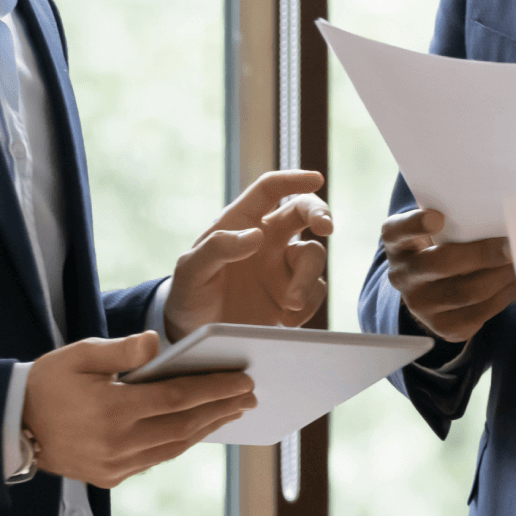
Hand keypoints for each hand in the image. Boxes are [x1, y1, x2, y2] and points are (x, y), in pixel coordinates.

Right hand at [21, 331, 255, 487]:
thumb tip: (156, 343)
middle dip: (221, 409)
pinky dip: (180, 443)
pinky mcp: (109, 477)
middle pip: (184, 425)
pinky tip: (196, 429)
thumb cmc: (49, 381)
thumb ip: (121, 349)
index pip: (178, 398)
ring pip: (174, 447)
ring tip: (232, 411)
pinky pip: (155, 459)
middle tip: (250, 395)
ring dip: (206, 428)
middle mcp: (118, 444)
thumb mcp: (80, 353)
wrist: (12, 426)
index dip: (215, 389)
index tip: (243, 380)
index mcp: (113, 410)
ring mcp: (114, 466)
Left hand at [163, 169, 331, 340]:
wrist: (195, 337)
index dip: (293, 179)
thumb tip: (256, 235)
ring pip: (313, 255)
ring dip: (307, 277)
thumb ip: (217, 248)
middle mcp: (267, 240)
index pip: (269, 189)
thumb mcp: (190, 271)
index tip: (315, 180)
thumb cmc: (189, 294)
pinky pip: (315, 291)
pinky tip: (287, 320)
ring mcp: (282, 268)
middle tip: (326, 227)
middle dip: (319, 213)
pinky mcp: (292, 296)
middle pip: (302, 211)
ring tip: (291, 302)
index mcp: (241, 223)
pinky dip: (309, 304)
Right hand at [382, 207, 515, 344]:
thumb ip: (455, 217)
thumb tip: (499, 216)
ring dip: (499, 277)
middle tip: (510, 246)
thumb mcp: (436, 226)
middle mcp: (402, 275)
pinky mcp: (442, 327)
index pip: (398, 231)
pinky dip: (502, 297)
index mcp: (397, 242)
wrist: (431, 285)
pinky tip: (514, 282)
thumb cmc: (440, 242)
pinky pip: (477, 315)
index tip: (438, 217)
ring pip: (465, 293)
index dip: (416, 224)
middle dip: (481, 255)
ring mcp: (419, 305)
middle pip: (440, 264)